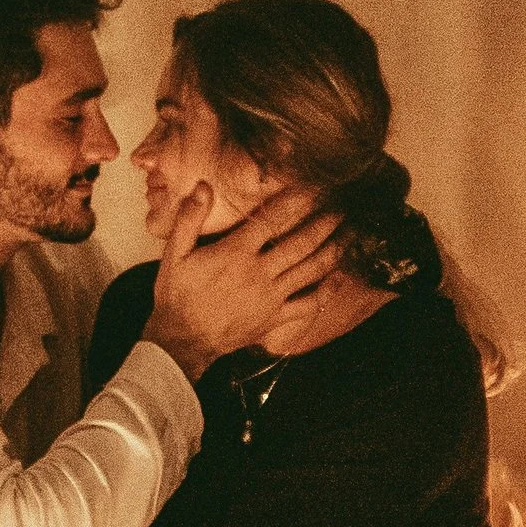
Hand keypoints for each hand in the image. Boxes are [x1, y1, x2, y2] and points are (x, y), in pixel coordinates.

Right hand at [141, 181, 341, 379]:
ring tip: (351, 233)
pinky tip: (339, 278)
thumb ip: (189, 219)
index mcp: (235, 253)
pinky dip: (327, 291)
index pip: (272, 220)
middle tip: (342, 206)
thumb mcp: (175, 254)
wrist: (182, 340)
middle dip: (325, 222)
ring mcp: (271, 297)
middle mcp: (259, 273)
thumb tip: (204, 186)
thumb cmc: (177, 296)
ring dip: (333, 250)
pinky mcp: (275, 318)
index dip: (296, 201)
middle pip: (301, 243)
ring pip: (310, 270)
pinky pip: (307, 304)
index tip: (314, 187)